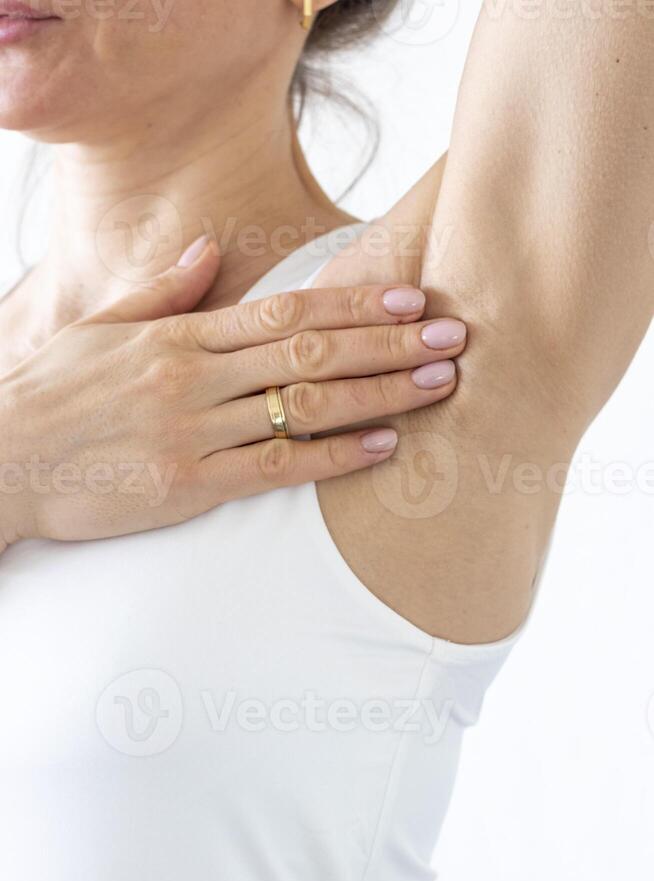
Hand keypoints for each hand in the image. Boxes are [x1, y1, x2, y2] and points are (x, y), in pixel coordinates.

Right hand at [0, 237, 464, 547]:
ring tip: (435, 386)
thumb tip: (211, 252)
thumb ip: (167, 292)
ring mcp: (193, 432)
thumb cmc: (53, 394)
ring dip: (377, 394)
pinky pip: (274, 468)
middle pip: (310, 351)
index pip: (285, 311)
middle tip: (451, 337)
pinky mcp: (187, 486)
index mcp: (180, 336)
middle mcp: (194, 378)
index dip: (353, 304)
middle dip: (387, 344)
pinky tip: (379, 447)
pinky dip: (331, 457)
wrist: (3, 461)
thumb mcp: (103, 328)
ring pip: (303, 406)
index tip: (409, 299)